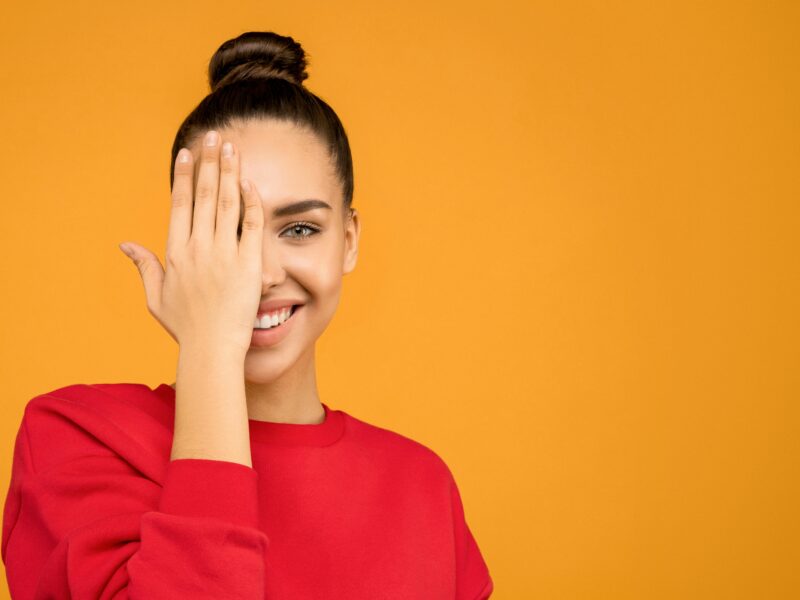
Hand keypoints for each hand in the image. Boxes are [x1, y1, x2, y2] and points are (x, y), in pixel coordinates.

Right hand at [119, 130, 263, 357]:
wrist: (212, 349)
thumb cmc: (186, 327)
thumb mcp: (157, 297)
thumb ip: (145, 267)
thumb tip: (125, 245)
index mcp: (176, 253)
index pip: (180, 204)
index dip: (184, 176)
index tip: (188, 154)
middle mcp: (198, 248)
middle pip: (203, 195)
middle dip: (208, 163)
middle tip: (213, 137)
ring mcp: (224, 255)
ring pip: (226, 203)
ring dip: (229, 172)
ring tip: (232, 148)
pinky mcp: (248, 264)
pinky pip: (251, 225)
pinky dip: (251, 202)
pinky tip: (250, 182)